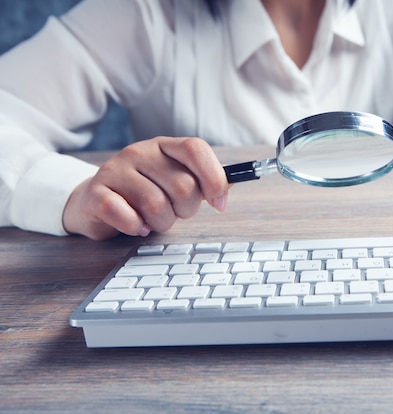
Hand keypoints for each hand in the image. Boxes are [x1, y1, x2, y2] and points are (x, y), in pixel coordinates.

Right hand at [62, 136, 228, 239]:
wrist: (95, 202)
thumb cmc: (145, 193)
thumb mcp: (176, 181)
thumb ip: (205, 181)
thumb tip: (236, 181)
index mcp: (164, 146)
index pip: (195, 148)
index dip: (213, 177)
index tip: (219, 203)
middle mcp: (139, 152)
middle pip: (183, 185)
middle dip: (186, 210)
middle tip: (174, 212)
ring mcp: (114, 170)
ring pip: (157, 205)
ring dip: (162, 222)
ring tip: (153, 220)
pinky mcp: (95, 194)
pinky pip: (126, 216)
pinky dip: (136, 227)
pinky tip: (136, 225)